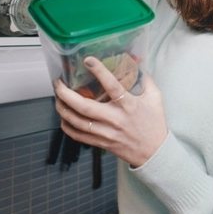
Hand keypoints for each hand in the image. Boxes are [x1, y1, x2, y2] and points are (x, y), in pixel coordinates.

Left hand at [54, 57, 168, 167]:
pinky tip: (63, 116)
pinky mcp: (102, 143)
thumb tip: (137, 63)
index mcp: (129, 105)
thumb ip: (146, 79)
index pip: (112, 86)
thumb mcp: (155, 98)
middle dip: (67, 94)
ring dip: (63, 109)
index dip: (99, 72)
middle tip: (58, 83)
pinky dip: (67, 126)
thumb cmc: (154, 124)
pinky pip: (79, 136)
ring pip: (78, 122)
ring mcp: (107, 133)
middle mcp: (115, 119)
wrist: (154, 152)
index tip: (88, 60)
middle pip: (85, 107)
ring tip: (57, 97)